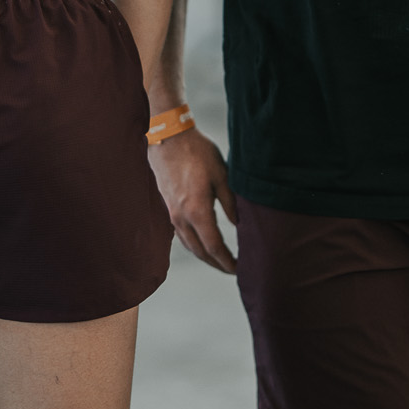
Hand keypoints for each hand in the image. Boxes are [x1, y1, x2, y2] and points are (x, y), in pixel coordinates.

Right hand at [149, 128, 237, 273]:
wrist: (168, 138)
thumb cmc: (197, 152)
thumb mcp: (222, 175)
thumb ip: (231, 203)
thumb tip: (239, 226)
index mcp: (197, 211)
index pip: (214, 247)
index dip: (227, 261)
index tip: (239, 268)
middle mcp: (182, 218)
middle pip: (200, 252)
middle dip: (217, 264)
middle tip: (233, 270)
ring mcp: (172, 214)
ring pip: (189, 246)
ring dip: (205, 256)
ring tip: (220, 261)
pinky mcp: (168, 208)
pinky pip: (182, 236)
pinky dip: (194, 245)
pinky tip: (203, 243)